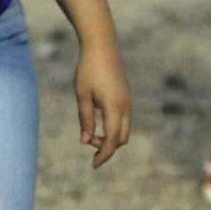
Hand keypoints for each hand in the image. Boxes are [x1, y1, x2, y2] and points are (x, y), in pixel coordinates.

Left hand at [74, 41, 130, 168]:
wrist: (101, 45)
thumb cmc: (88, 68)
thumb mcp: (82, 94)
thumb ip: (85, 118)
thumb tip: (86, 141)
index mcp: (114, 107)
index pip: (112, 140)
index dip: (103, 155)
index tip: (93, 165)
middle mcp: (126, 106)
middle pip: (121, 138)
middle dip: (106, 146)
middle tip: (87, 141)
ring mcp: (128, 101)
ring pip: (124, 129)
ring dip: (110, 136)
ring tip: (91, 131)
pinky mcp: (126, 95)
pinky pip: (124, 118)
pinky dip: (113, 125)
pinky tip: (98, 118)